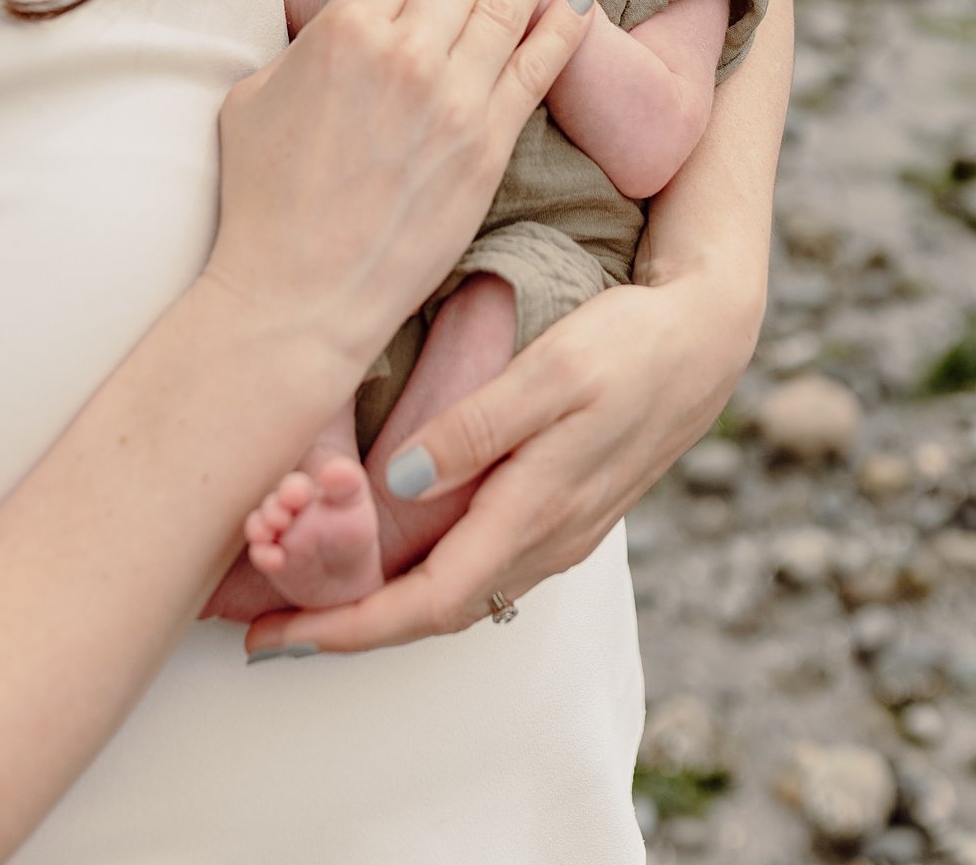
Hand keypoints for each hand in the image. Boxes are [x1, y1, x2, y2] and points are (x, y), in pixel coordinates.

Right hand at [209, 0, 594, 377]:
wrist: (301, 289)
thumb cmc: (264, 198)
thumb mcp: (255, 94)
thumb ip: (305, 42)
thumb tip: (340, 11)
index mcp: (344, 29)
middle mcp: (406, 50)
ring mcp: (455, 96)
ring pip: (506, 7)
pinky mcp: (490, 142)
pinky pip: (537, 67)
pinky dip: (563, 27)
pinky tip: (579, 1)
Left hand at [243, 272, 757, 654]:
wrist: (709, 339)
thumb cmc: (629, 345)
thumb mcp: (550, 370)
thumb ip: (476, 426)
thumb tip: (399, 481)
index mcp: (534, 511)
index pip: (427, 601)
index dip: (348, 628)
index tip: (278, 636)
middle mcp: (546, 538)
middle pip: (435, 610)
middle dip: (351, 626)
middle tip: (267, 622)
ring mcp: (560, 529)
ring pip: (460, 590)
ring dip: (386, 601)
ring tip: (311, 584)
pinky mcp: (566, 507)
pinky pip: (485, 562)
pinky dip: (427, 570)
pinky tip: (393, 544)